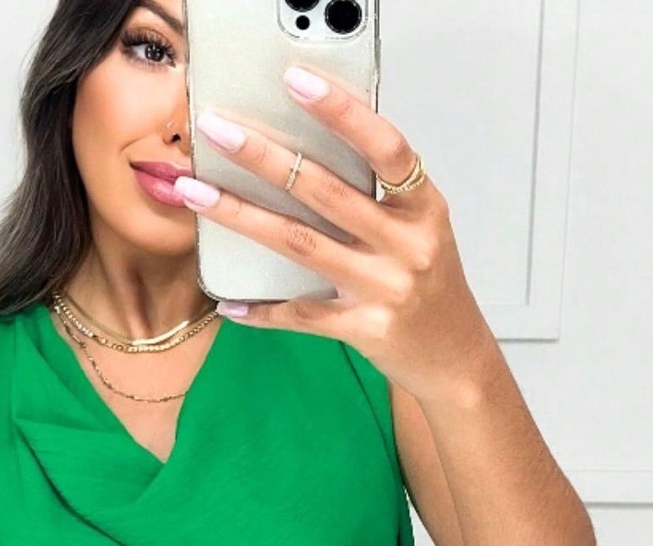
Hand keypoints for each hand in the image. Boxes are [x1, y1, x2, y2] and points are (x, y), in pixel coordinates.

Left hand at [174, 65, 499, 406]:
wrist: (455, 357)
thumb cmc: (432, 287)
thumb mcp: (420, 231)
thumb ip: (379, 198)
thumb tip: (304, 160)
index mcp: (423, 208)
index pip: (386, 147)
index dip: (342, 112)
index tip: (296, 82)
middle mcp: (407, 244)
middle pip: (325, 191)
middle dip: (264, 157)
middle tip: (218, 131)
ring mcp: (385, 288)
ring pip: (300, 243)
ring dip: (241, 216)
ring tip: (196, 194)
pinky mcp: (364, 328)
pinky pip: (301, 314)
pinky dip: (262, 310)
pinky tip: (228, 304)